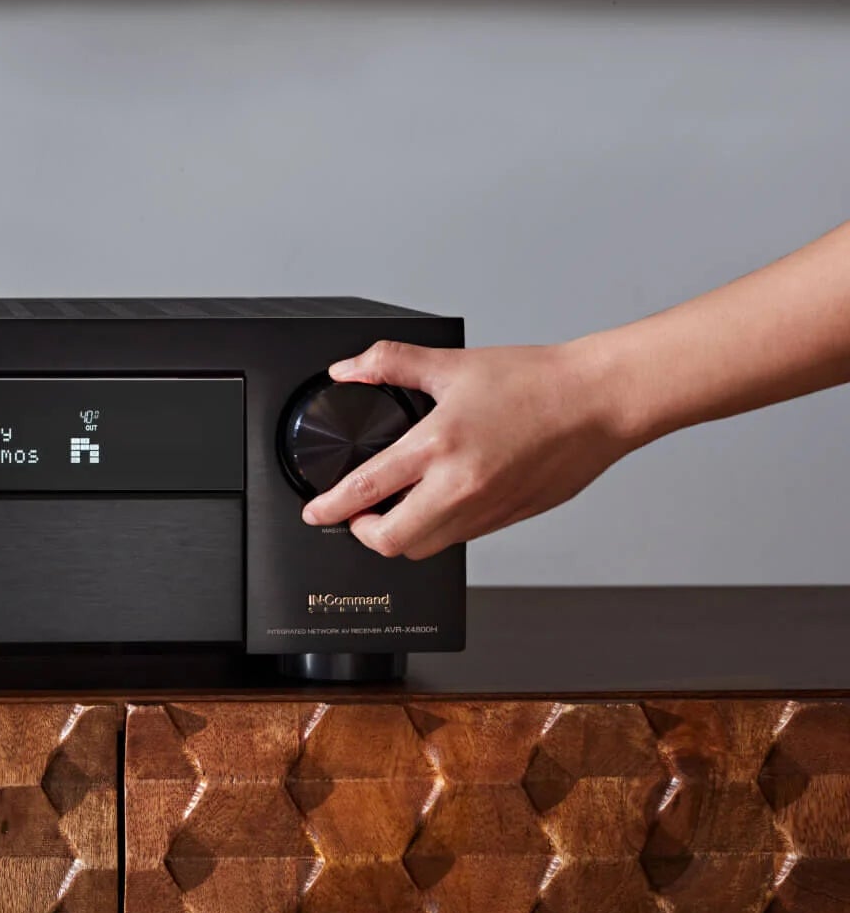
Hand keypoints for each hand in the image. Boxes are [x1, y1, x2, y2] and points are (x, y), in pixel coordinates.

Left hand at [299, 340, 639, 559]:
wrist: (598, 401)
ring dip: (401, 536)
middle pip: (391, 542)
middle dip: (362, 534)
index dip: (329, 509)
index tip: (315, 512)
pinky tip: (436, 504)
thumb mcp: (450, 363)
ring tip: (393, 510)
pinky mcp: (510, 518)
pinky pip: (460, 539)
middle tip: (355, 516)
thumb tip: (348, 369)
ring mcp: (487, 509)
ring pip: (426, 548)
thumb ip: (389, 363)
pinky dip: (438, 530)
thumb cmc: (534, 381)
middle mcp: (460, 487)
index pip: (365, 491)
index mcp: (438, 446)